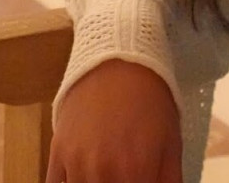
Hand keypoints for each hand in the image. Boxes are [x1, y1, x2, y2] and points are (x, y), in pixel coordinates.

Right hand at [46, 58, 182, 182]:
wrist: (117, 57)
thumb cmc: (152, 98)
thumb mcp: (172, 141)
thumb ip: (169, 181)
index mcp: (136, 172)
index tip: (143, 180)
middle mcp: (101, 174)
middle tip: (127, 173)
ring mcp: (75, 165)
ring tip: (108, 172)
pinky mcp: (56, 155)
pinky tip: (84, 175)